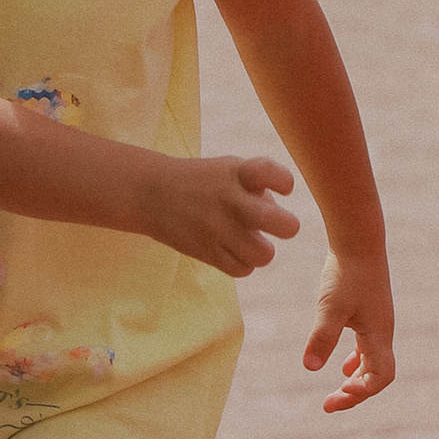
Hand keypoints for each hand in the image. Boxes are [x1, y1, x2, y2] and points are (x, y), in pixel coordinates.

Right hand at [145, 152, 300, 275]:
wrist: (151, 193)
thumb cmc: (203, 181)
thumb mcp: (229, 169)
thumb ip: (259, 188)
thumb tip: (279, 220)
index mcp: (237, 173)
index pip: (271, 173)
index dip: (285, 183)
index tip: (283, 188)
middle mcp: (229, 200)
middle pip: (278, 222)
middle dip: (287, 225)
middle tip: (276, 224)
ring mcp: (217, 228)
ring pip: (264, 254)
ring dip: (261, 249)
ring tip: (249, 240)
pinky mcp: (206, 252)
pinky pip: (242, 269)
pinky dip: (243, 263)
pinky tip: (233, 250)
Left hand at [304, 248, 393, 410]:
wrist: (358, 240)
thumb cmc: (346, 273)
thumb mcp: (330, 307)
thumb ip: (322, 337)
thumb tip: (309, 367)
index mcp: (379, 335)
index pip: (380, 379)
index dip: (360, 394)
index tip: (335, 396)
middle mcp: (383, 332)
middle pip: (376, 375)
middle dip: (354, 393)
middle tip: (328, 404)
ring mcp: (378, 322)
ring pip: (373, 361)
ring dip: (356, 379)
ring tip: (338, 390)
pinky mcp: (370, 312)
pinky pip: (369, 346)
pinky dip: (357, 360)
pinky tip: (342, 363)